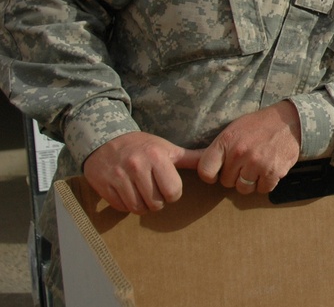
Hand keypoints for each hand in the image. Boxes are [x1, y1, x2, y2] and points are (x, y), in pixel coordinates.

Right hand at [82, 131, 202, 214]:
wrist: (106, 140)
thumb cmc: (143, 146)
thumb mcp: (167, 149)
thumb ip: (191, 158)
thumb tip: (214, 163)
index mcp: (157, 156)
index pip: (172, 190)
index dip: (173, 194)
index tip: (168, 188)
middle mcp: (137, 166)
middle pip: (155, 202)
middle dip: (158, 202)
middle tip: (155, 193)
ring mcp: (119, 176)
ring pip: (138, 208)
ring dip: (143, 206)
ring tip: (143, 195)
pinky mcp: (104, 185)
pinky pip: (121, 207)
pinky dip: (126, 206)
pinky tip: (129, 194)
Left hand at [197, 100, 301, 194]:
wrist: (290, 121)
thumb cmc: (259, 125)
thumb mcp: (234, 129)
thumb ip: (219, 148)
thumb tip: (199, 167)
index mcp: (226, 141)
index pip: (205, 170)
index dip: (210, 174)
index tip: (216, 172)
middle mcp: (240, 153)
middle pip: (226, 182)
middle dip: (234, 175)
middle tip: (244, 163)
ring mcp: (257, 163)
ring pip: (243, 188)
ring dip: (249, 182)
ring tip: (257, 167)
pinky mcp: (274, 172)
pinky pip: (262, 189)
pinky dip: (265, 183)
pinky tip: (268, 169)